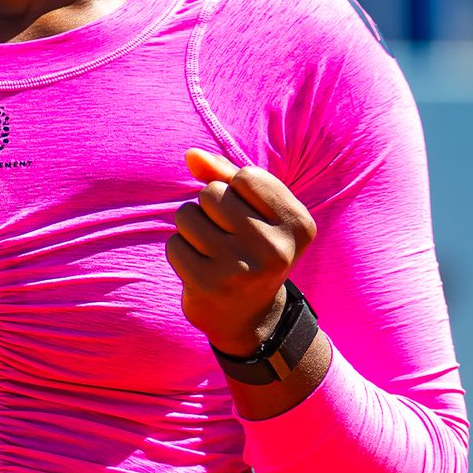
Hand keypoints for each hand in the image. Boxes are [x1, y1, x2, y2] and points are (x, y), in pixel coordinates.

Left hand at [166, 149, 316, 354]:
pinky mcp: (209, 286)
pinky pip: (174, 244)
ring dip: (191, 228)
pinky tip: (200, 269)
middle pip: (211, 193)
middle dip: (208, 208)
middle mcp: (276, 249)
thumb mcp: (253, 210)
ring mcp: (242, 269)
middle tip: (226, 236)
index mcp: (298, 224)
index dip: (234, 189)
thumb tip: (190, 155)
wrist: (250, 318)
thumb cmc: (251, 248)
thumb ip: (225, 174)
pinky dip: (180, 251)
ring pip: (187, 215)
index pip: (246, 176)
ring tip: (211, 250)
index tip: (247, 216)